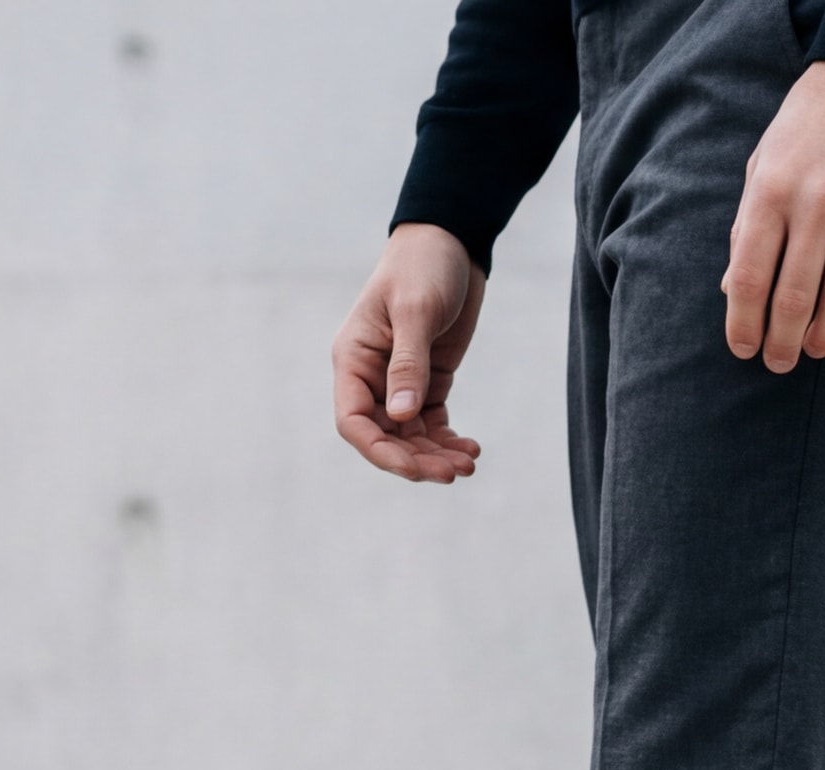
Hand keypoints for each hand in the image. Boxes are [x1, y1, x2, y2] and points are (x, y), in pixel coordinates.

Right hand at [333, 223, 487, 482]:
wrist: (452, 240)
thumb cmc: (423, 265)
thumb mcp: (415, 310)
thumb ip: (408, 363)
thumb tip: (401, 417)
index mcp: (354, 359)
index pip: (354, 421)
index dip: (379, 451)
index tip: (413, 467)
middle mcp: (371, 376)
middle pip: (384, 436)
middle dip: (416, 459)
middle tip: (453, 473)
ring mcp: (399, 380)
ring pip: (409, 436)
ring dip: (436, 455)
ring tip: (468, 464)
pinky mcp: (427, 380)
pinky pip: (431, 423)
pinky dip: (447, 440)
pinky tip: (470, 448)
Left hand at [723, 62, 824, 372]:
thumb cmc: (807, 124)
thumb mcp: (762, 165)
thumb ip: (747, 226)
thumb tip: (733, 289)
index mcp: (771, 193)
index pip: (749, 279)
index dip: (743, 326)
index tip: (744, 350)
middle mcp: (817, 204)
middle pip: (795, 299)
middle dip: (783, 343)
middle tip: (779, 363)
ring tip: (815, 350)